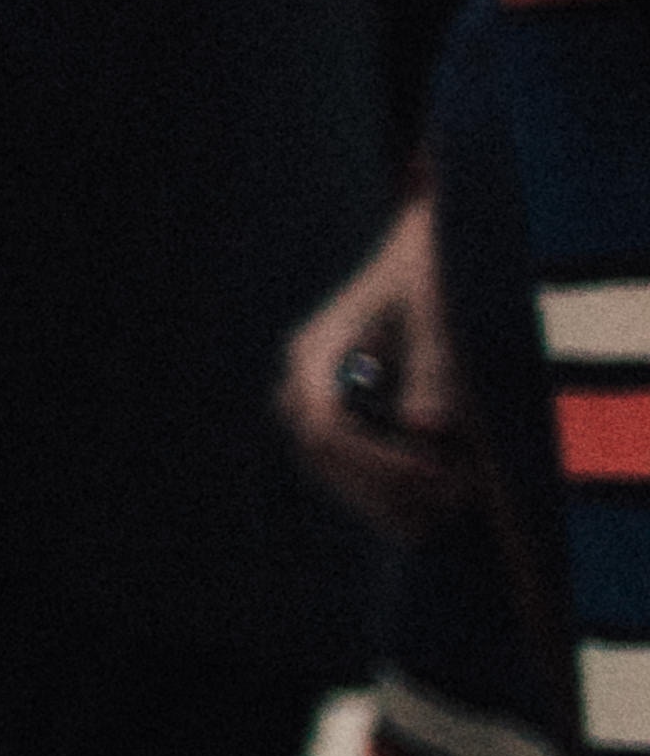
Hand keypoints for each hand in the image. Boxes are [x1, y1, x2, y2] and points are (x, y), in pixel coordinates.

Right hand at [276, 196, 477, 542]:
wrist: (424, 253)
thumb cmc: (429, 274)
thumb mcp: (435, 311)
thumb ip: (430, 366)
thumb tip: (422, 427)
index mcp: (316, 351)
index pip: (324, 425)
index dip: (374, 459)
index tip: (434, 470)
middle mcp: (308, 378)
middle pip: (319, 453)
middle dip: (379, 486)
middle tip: (446, 500)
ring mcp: (321, 396)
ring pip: (330, 464)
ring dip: (384, 492)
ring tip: (447, 503)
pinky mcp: (345, 409)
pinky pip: (350, 460)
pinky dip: (389, 483)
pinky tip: (435, 495)